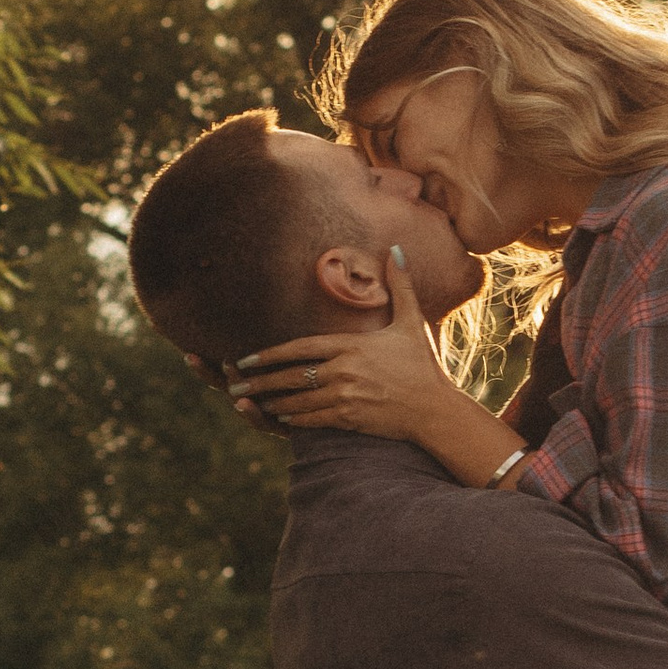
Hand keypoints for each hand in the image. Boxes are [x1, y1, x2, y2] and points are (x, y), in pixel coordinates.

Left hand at [231, 253, 522, 484]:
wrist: (435, 408)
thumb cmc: (422, 364)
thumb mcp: (411, 321)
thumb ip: (400, 286)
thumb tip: (397, 249)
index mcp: (350, 345)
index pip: (300, 348)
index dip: (269, 354)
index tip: (246, 358)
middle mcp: (343, 370)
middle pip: (291, 376)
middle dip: (260, 381)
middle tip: (233, 383)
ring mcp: (344, 396)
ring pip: (297, 400)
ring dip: (272, 402)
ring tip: (250, 402)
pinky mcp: (349, 419)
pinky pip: (312, 420)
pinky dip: (294, 419)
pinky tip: (280, 418)